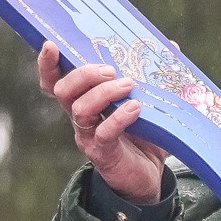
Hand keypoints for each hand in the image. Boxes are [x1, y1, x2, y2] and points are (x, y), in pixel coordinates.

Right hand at [39, 41, 168, 205]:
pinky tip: (135, 108)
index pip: (56, 80)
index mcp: (85, 99)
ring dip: (102, 93)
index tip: (52, 45)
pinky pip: (104, 133)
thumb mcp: (149, 100)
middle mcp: (81, 117)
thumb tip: (172, 46)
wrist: (150, 176)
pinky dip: (118, 118)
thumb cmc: (144, 135)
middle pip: (63, 90)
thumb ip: (154, 75)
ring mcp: (89, 136)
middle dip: (83, 75)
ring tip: (127, 85)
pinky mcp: (103, 153)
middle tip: (110, 70)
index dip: (48, 64)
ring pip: (80, 109)